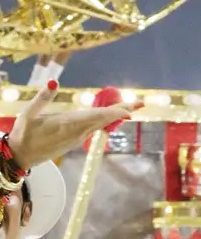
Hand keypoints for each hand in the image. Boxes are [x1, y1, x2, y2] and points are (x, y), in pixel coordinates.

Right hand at [6, 83, 138, 168]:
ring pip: (101, 124)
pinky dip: (106, 119)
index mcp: (68, 124)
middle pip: (105, 119)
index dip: (114, 113)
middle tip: (142, 103)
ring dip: (116, 114)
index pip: (96, 117)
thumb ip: (42, 97)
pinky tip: (113, 115)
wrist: (20, 157)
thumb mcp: (28, 114)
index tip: (130, 111)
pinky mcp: (76, 140)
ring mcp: (78, 138)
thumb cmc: (23, 134)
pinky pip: (95, 128)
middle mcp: (78, 132)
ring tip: (133, 106)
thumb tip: (54, 81)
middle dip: (123, 110)